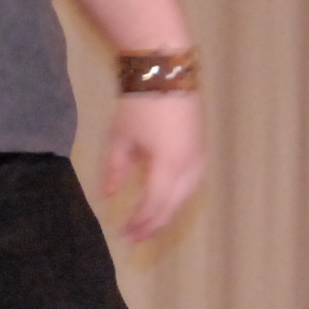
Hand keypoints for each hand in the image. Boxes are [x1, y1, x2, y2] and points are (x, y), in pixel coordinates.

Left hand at [99, 89, 203, 241]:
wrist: (166, 69)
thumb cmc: (138, 103)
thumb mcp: (120, 138)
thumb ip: (114, 172)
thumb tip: (107, 199)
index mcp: (169, 166)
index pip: (154, 206)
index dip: (138, 223)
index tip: (121, 234)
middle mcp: (190, 167)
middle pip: (173, 206)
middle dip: (153, 225)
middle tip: (133, 238)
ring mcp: (199, 157)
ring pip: (185, 197)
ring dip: (166, 213)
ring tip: (148, 225)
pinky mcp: (201, 149)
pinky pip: (192, 184)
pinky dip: (177, 198)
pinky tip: (164, 201)